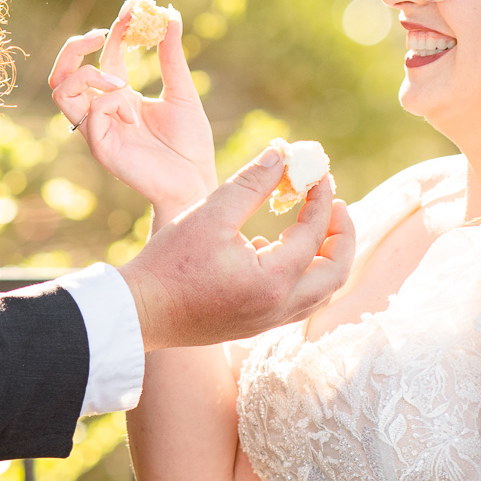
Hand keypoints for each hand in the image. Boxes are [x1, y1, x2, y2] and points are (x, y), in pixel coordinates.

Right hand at [49, 1, 216, 211]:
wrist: (195, 183)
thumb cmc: (190, 145)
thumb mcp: (184, 92)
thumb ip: (172, 56)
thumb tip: (169, 14)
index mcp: (120, 96)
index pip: (103, 55)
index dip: (115, 27)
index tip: (135, 6)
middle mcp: (103, 111)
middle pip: (62, 73)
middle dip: (74, 46)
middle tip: (102, 35)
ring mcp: (98, 130)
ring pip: (61, 91)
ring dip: (88, 75)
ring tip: (122, 83)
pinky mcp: (101, 149)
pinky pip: (89, 115)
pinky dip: (110, 103)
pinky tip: (135, 117)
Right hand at [120, 145, 354, 348]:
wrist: (139, 312)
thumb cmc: (169, 262)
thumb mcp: (210, 213)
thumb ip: (251, 183)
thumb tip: (282, 155)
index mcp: (272, 280)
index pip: (314, 233)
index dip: (321, 197)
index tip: (318, 172)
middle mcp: (279, 307)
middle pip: (336, 272)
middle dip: (342, 234)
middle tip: (334, 204)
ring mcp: (269, 321)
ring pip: (321, 292)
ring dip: (327, 257)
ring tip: (314, 224)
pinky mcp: (256, 326)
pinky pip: (297, 302)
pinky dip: (302, 274)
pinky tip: (274, 249)